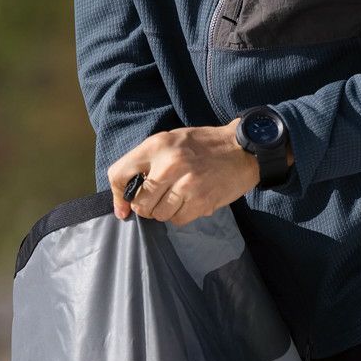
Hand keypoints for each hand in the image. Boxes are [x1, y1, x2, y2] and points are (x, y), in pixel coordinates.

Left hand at [107, 119, 259, 225]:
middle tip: (159, 199)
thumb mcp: (171, 140)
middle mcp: (169, 163)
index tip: (122, 207)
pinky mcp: (201, 200)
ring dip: (164, 211)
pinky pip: (177, 220)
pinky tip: (190, 202)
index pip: (119, 174)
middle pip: (139, 202)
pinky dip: (180, 215)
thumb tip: (123, 201)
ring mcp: (186, 183)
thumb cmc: (203, 145)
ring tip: (178, 198)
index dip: (117, 195)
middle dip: (145, 206)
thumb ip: (146, 163)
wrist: (243, 149)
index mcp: (157, 145)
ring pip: (157, 214)